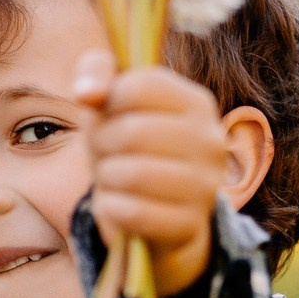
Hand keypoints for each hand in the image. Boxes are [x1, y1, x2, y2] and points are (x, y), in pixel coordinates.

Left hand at [72, 50, 228, 297]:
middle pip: (132, 132)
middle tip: (105, 152)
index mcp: (197, 103)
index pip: (140, 86)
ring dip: (106, 177)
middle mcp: (211, 141)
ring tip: (113, 176)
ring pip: (131, 174)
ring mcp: (206, 186)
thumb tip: (86, 92)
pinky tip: (118, 204)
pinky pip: (131, 212)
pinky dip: (110, 208)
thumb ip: (97, 73)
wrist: (156, 211)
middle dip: (101, 143)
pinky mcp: (189, 224)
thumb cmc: (129, 146)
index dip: (108, 101)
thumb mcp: (111, 103)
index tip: (108, 114)